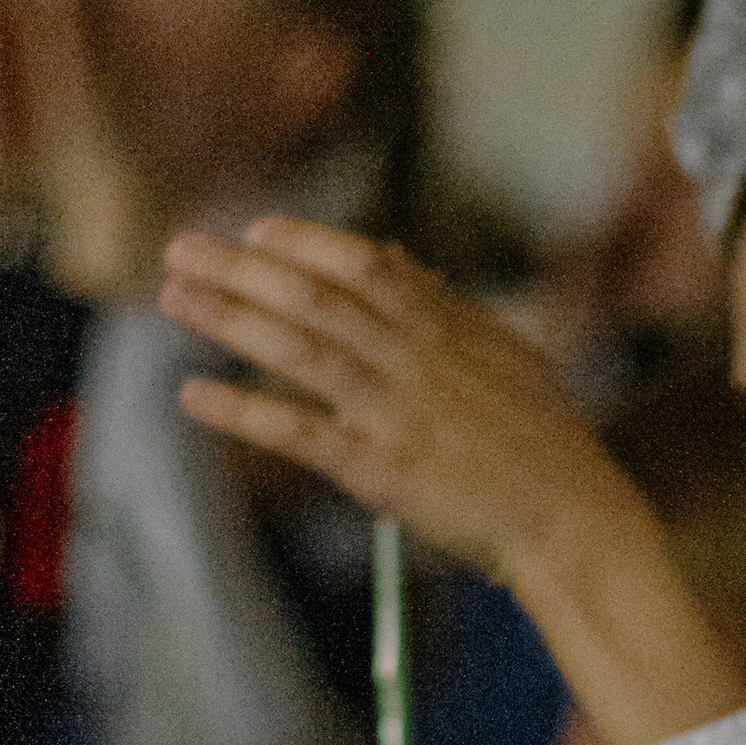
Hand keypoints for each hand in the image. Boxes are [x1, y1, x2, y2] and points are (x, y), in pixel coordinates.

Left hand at [161, 217, 610, 576]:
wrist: (570, 515)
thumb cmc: (544, 438)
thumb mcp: (505, 353)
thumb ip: (445, 304)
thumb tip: (393, 257)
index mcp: (449, 327)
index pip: (367, 267)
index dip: (307, 243)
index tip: (258, 229)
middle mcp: (418, 359)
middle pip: (318, 299)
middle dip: (245, 269)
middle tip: (182, 247)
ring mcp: (396, 411)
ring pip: (302, 351)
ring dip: (233, 320)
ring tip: (175, 296)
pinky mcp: (380, 469)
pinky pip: (300, 432)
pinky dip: (244, 412)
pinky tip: (193, 394)